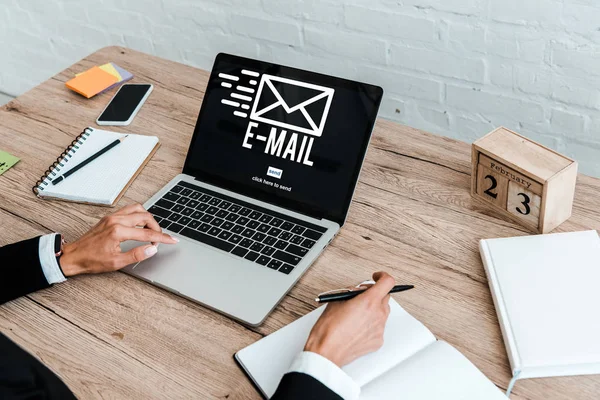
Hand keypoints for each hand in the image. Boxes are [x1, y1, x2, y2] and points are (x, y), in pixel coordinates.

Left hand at [59, 203, 178, 276]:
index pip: (147, 234)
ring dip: (148, 219)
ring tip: (151, 231)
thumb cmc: (91, 260)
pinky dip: (138, 215)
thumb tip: (152, 250)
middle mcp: (115, 220)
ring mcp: (112, 217)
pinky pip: (129, 210)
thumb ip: (137, 255)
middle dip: (156, 227)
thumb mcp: (116, 262)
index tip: (172, 240)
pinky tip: (140, 225)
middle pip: (145, 217)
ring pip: (138, 209)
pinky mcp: (109, 217)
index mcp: (118, 232)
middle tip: (160, 239)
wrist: (73, 256)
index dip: (162, 238)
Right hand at [304, 271, 394, 366]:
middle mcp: (378, 314)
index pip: (388, 282)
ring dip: (373, 309)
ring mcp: (380, 328)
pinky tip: (357, 327)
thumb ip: (352, 292)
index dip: (382, 277)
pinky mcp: (378, 340)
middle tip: (361, 297)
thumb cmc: (328, 328)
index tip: (376, 278)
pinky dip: (371, 324)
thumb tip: (357, 291)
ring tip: (356, 315)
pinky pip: (379, 326)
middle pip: (385, 296)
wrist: (326, 351)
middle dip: (375, 294)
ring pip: (383, 312)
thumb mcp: (337, 300)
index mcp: (368, 301)